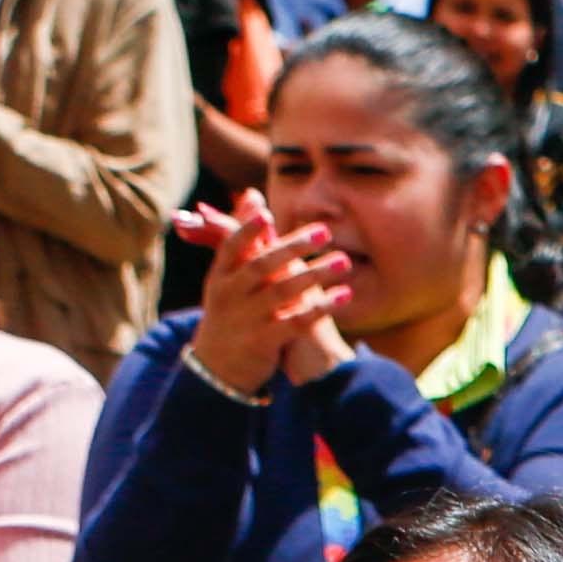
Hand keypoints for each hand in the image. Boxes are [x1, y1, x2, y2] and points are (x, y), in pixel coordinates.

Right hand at [170, 188, 352, 393]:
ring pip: (282, 293)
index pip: (231, 248)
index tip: (266, 212)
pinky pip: (296, 322)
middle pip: (261, 267)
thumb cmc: (229, 311)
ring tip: (344, 261)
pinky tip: (345, 296)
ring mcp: (246, 319)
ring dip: (315, 275)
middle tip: (325, 231)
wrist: (217, 367)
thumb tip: (253, 194)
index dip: (246, 230)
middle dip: (292, 248)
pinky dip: (321, 308)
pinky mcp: (264, 342)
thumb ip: (243, 237)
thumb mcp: (227, 276)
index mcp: (220, 276)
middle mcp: (229, 295)